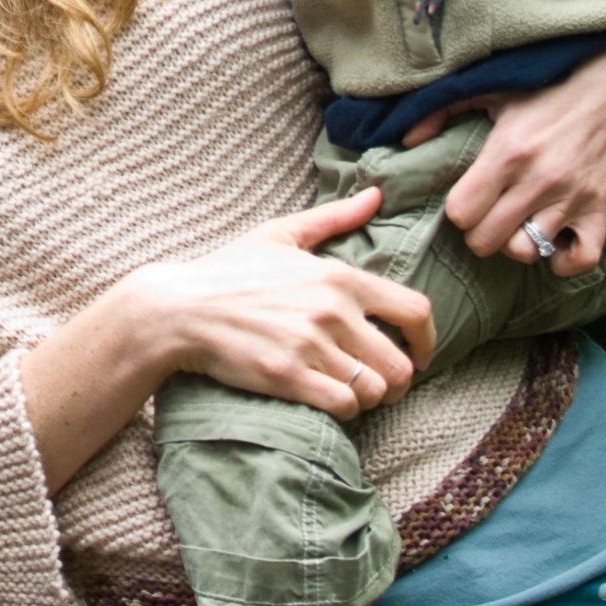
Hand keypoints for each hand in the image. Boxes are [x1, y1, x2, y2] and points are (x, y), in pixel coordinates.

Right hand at [123, 187, 431, 420]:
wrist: (178, 309)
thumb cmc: (229, 271)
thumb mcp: (279, 235)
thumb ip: (333, 218)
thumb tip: (377, 195)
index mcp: (337, 276)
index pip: (415, 312)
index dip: (427, 340)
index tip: (419, 354)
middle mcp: (331, 311)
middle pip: (401, 363)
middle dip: (397, 379)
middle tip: (378, 382)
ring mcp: (310, 345)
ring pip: (376, 390)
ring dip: (368, 397)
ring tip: (350, 390)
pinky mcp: (289, 377)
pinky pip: (345, 406)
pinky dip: (343, 410)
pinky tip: (326, 399)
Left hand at [408, 43, 605, 275]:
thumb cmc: (544, 87)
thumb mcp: (489, 90)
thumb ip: (439, 110)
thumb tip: (406, 139)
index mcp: (506, 154)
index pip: (462, 213)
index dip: (457, 209)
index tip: (465, 197)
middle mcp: (538, 182)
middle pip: (487, 241)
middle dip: (478, 231)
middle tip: (484, 214)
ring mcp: (571, 198)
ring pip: (527, 251)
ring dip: (514, 243)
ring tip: (513, 223)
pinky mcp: (600, 208)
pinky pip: (583, 258)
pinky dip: (564, 260)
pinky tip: (551, 243)